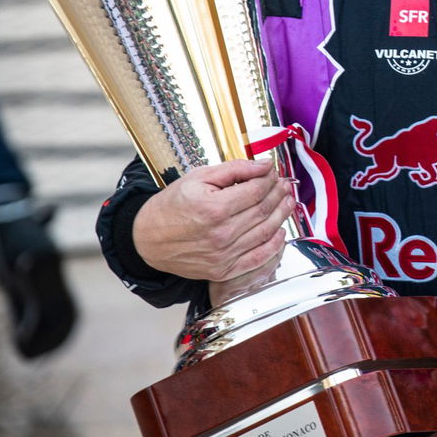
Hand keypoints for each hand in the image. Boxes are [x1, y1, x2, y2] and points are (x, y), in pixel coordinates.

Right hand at [132, 159, 289, 284]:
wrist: (148, 240)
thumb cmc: (172, 207)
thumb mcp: (198, 178)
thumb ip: (234, 169)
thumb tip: (264, 165)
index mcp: (213, 208)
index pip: (256, 191)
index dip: (270, 179)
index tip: (274, 173)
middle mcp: (221, 234)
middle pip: (264, 210)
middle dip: (278, 194)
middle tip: (285, 184)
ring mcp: (224, 255)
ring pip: (266, 232)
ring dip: (282, 215)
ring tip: (288, 202)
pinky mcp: (224, 271)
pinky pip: (259, 258)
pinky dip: (275, 244)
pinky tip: (280, 231)